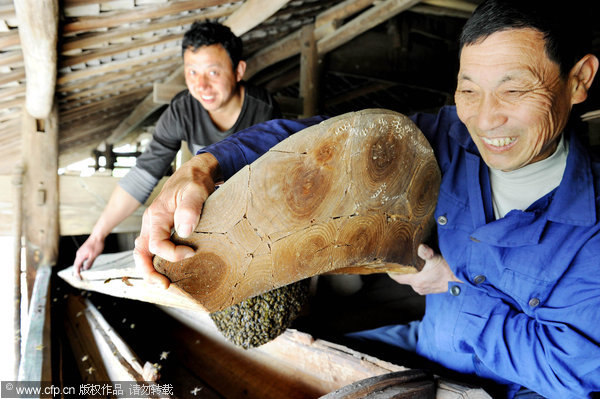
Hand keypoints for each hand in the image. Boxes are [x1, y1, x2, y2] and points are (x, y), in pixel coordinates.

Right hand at [73, 235, 104, 278]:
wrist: (98, 236)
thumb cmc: (97, 244)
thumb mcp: (94, 255)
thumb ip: (89, 263)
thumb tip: (85, 269)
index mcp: (80, 256)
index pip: (76, 267)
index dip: (77, 274)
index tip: (79, 279)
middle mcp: (79, 254)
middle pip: (76, 265)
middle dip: (77, 272)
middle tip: (80, 278)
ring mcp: (81, 252)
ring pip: (78, 262)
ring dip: (79, 268)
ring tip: (82, 274)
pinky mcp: (83, 250)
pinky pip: (81, 259)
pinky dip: (81, 264)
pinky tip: (85, 266)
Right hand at [133, 153, 218, 286]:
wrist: (195, 173)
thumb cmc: (194, 180)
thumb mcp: (195, 190)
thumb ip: (189, 208)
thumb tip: (184, 231)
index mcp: (156, 215)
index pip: (155, 244)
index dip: (172, 254)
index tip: (192, 253)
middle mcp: (151, 223)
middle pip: (140, 253)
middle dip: (149, 272)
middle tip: (165, 286)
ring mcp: (155, 226)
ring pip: (144, 252)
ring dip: (151, 269)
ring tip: (165, 283)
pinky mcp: (163, 229)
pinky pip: (154, 248)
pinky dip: (158, 261)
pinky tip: (171, 269)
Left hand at [388, 244, 461, 294]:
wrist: (464, 280)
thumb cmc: (450, 270)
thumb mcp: (437, 258)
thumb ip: (427, 253)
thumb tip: (420, 247)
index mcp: (417, 281)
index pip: (397, 277)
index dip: (390, 271)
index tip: (386, 264)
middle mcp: (419, 287)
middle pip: (404, 278)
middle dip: (400, 270)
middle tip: (397, 260)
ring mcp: (425, 289)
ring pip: (412, 280)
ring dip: (410, 273)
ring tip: (408, 263)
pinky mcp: (431, 289)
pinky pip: (420, 282)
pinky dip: (418, 275)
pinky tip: (421, 268)